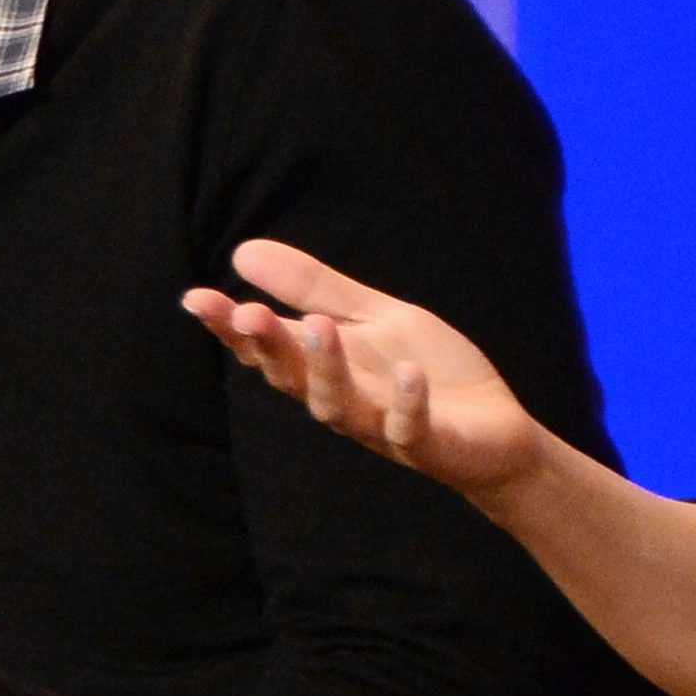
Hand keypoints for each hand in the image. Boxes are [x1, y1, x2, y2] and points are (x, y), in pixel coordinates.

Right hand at [181, 238, 546, 502]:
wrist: (498, 432)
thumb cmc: (427, 373)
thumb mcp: (372, 317)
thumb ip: (313, 288)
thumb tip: (242, 251)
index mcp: (322, 368)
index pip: (265, 348)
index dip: (230, 328)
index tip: (197, 298)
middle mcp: (340, 400)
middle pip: (291, 377)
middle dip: (267, 346)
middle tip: (247, 313)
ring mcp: (381, 425)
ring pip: (338, 405)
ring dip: (325, 369)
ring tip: (317, 326)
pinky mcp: (428, 444)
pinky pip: (409, 427)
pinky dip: (405, 403)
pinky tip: (406, 372)